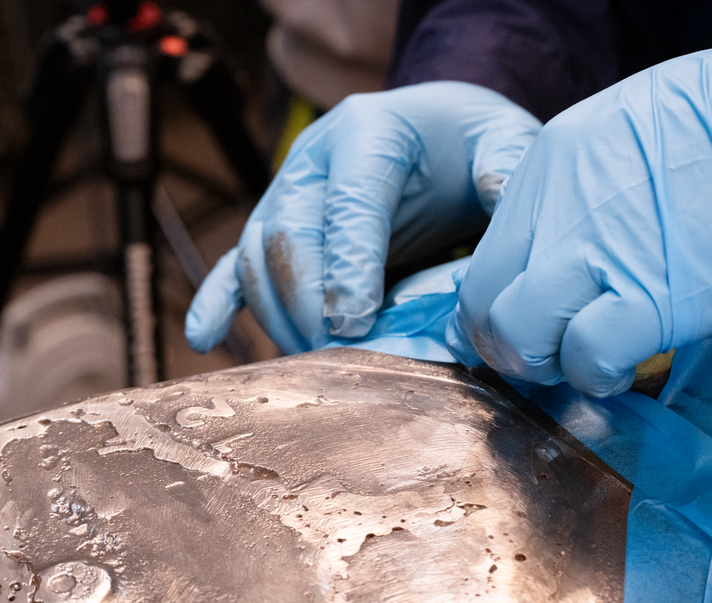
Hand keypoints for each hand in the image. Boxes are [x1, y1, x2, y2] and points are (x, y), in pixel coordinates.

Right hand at [186, 81, 540, 353]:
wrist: (435, 133)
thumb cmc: (468, 141)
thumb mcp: (501, 140)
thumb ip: (506, 167)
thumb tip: (502, 197)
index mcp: (368, 132)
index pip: (346, 203)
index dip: (347, 265)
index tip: (357, 321)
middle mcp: (314, 159)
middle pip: (288, 233)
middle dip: (309, 301)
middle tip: (339, 353)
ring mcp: (288, 191)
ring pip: (258, 256)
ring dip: (280, 314)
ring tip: (315, 361)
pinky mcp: (279, 223)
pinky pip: (238, 263)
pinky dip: (219, 300)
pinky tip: (204, 337)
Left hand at [448, 28, 711, 396]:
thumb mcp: (619, 130)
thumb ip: (575, 192)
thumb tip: (557, 250)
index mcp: (546, 168)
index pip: (484, 261)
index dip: (499, 306)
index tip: (528, 324)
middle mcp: (558, 212)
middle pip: (482, 307)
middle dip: (510, 345)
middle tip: (552, 351)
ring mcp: (599, 256)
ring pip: (517, 338)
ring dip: (548, 365)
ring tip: (590, 358)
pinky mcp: (652, 300)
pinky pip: (587, 360)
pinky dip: (600, 376)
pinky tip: (628, 365)